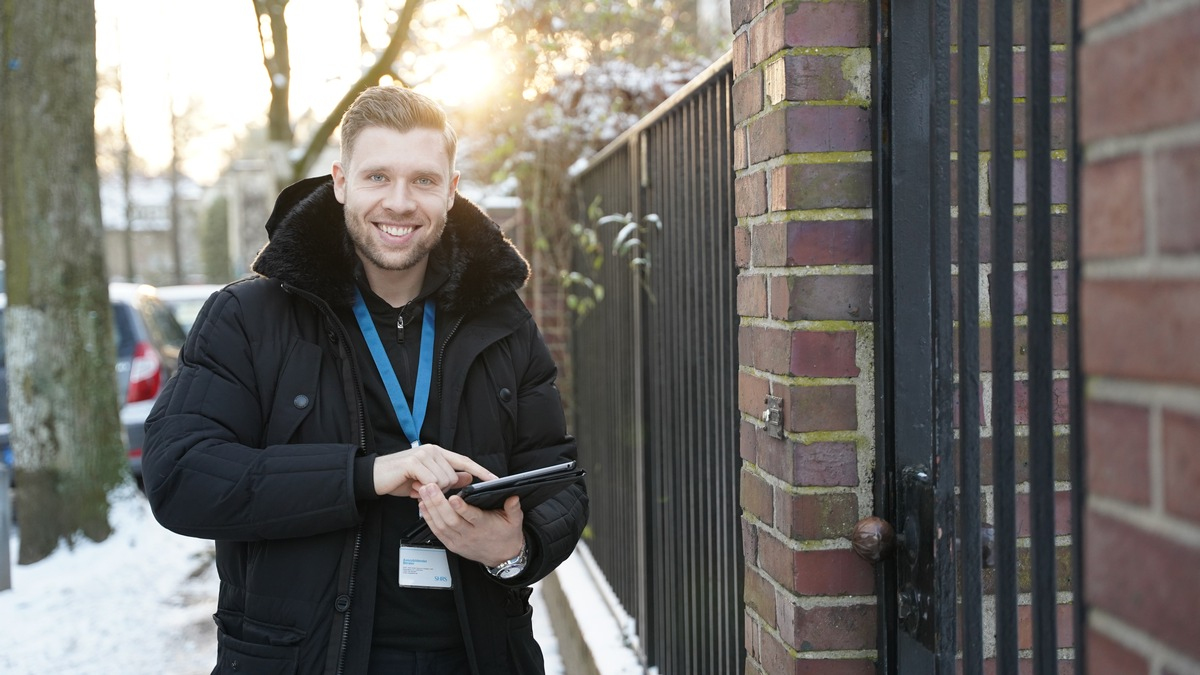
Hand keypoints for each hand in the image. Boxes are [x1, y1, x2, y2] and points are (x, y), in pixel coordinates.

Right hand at [372, 444, 496, 497]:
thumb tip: (468, 478)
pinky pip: (431, 482)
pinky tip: (413, 487)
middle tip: (425, 489)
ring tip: (417, 487)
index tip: (495, 479)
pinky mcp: (414, 462)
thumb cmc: (401, 479)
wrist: (374, 477)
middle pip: (453, 476)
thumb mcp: (427, 480)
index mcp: (438, 453)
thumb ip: (448, 478)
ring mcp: (423, 454)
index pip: (464, 461)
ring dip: (431, 491)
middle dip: (442, 489)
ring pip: (444, 481)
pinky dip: (424, 490)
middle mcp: (432, 450)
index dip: (480, 470)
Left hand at [417, 486, 524, 566]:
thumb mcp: (515, 521)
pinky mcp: (452, 545)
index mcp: (485, 527)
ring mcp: (459, 541)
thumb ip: (514, 508)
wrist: (502, 557)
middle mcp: (470, 535)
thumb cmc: (507, 535)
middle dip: (438, 503)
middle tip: (429, 487)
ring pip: (441, 525)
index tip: (453, 497)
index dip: (462, 508)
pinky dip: (429, 519)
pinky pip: (437, 532)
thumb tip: (513, 496)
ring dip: (430, 508)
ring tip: (423, 492)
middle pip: (451, 520)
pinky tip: (423, 506)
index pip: (472, 517)